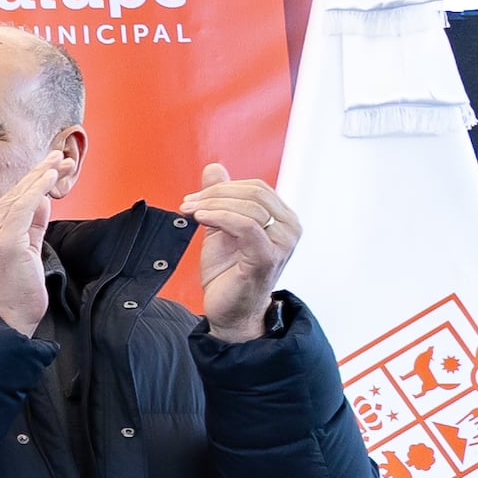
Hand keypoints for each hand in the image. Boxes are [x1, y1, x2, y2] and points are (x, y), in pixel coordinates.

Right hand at [0, 148, 73, 336]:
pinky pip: (21, 209)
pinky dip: (35, 190)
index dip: (30, 183)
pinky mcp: (2, 243)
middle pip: (12, 196)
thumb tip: (42, 201)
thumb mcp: (28, 253)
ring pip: (17, 199)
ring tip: (57, 162)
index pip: (9, 203)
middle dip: (37, 174)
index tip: (47, 167)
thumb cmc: (17, 295)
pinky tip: (47, 176)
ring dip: (40, 177)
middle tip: (57, 156)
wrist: (7, 321)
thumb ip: (33, 227)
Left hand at [186, 160, 300, 341]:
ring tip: (189, 212)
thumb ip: (220, 199)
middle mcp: (289, 228)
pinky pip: (246, 226)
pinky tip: (200, 218)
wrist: (229, 310)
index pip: (256, 187)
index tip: (193, 197)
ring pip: (248, 207)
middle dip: (215, 194)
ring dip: (212, 205)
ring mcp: (282, 244)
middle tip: (188, 203)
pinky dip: (220, 217)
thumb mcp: (220, 228)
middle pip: (254, 192)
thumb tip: (214, 168)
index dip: (222, 187)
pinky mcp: (267, 258)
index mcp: (282, 219)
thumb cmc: (229, 272)